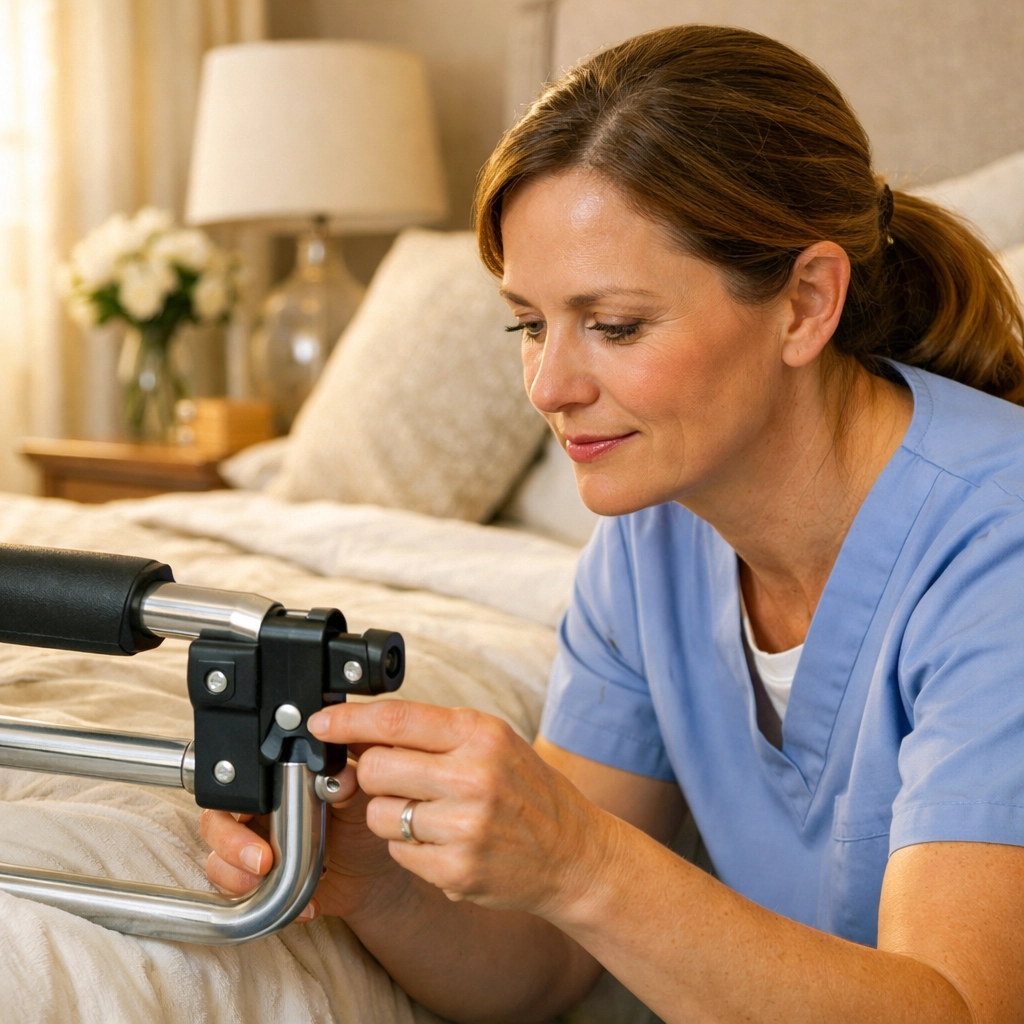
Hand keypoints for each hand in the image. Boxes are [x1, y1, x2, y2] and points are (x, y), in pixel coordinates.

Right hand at [201, 756, 411, 919]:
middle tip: (261, 861)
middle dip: (229, 844)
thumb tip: (341, 777)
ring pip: (218, 862)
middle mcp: (257, 817)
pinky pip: (241, 898)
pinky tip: (303, 905)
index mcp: (276, 786)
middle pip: (215, 822)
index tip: (258, 817)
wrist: (372, 871)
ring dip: (236, 877)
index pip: (237, 784)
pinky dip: (267, 906)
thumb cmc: (362, 825)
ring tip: (268, 882)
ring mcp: (254, 853)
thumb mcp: (359, 799)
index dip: (235, 800)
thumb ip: (346, 783)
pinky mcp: (259, 887)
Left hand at [306, 700, 610, 918]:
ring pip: (379, 815)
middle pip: (374, 768)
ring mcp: (465, 827)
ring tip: (430, 815)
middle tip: (392, 779)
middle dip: (371, 773)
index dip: (346, 721)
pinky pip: (398, 853)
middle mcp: (474, 776)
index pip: (394, 720)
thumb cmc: (527, 791)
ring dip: (392, 815)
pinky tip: (445, 843)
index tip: (319, 723)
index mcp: (480, 734)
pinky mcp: (456, 871)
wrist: (575, 854)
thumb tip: (362, 730)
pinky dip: (411, 848)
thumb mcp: (493, 742)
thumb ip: (434, 733)